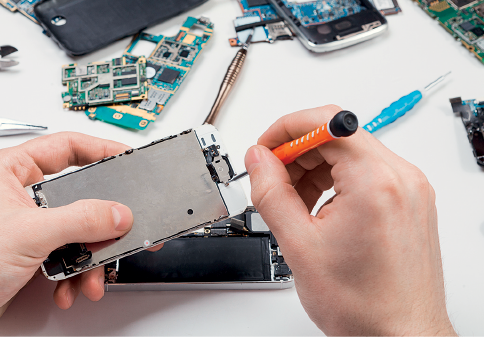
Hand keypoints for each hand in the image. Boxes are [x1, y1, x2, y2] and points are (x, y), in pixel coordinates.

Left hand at [0, 132, 159, 313]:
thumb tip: (119, 213)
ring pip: (80, 231)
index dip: (102, 149)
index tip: (129, 159)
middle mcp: (23, 196)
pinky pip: (70, 254)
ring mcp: (31, 225)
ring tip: (91, 276)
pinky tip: (71, 287)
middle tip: (123, 225)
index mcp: (11, 172)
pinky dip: (77, 274)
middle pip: (81, 195)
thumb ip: (79, 220)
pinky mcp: (35, 251)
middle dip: (102, 223)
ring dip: (91, 258)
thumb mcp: (28, 234)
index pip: (67, 147)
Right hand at [245, 105, 456, 335]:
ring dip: (314, 169)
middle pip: (337, 135)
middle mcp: (401, 178)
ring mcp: (409, 189)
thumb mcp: (299, 245)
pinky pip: (365, 173)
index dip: (286, 129)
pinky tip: (317, 209)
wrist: (400, 336)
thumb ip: (271, 193)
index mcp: (375, 182)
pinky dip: (335, 182)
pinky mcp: (408, 201)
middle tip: (272, 178)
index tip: (266, 149)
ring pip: (349, 154)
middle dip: (296, 152)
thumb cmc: (364, 305)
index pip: (326, 121)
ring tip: (294, 202)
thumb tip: (258, 160)